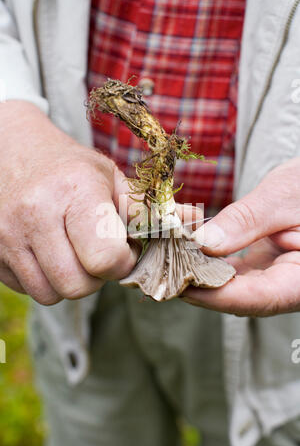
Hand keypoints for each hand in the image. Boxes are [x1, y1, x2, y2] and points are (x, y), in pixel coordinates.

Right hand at [0, 101, 138, 303]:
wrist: (11, 152)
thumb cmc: (70, 168)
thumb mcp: (111, 179)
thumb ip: (147, 209)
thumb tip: (194, 225)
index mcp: (75, 192)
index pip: (106, 259)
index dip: (120, 262)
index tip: (119, 248)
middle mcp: (36, 214)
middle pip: (78, 285)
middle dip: (95, 277)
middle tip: (94, 251)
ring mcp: (7, 236)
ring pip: (51, 293)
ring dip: (69, 280)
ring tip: (71, 250)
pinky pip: (27, 289)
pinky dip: (44, 278)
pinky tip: (48, 252)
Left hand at [182, 158, 299, 316]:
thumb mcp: (282, 198)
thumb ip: (245, 223)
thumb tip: (203, 244)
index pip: (258, 297)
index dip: (216, 296)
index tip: (181, 287)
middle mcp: (292, 284)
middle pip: (243, 298)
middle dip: (202, 288)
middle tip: (165, 274)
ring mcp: (279, 276)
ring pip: (237, 287)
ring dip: (204, 276)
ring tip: (170, 262)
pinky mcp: (267, 265)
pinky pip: (237, 272)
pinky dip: (212, 263)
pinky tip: (189, 253)